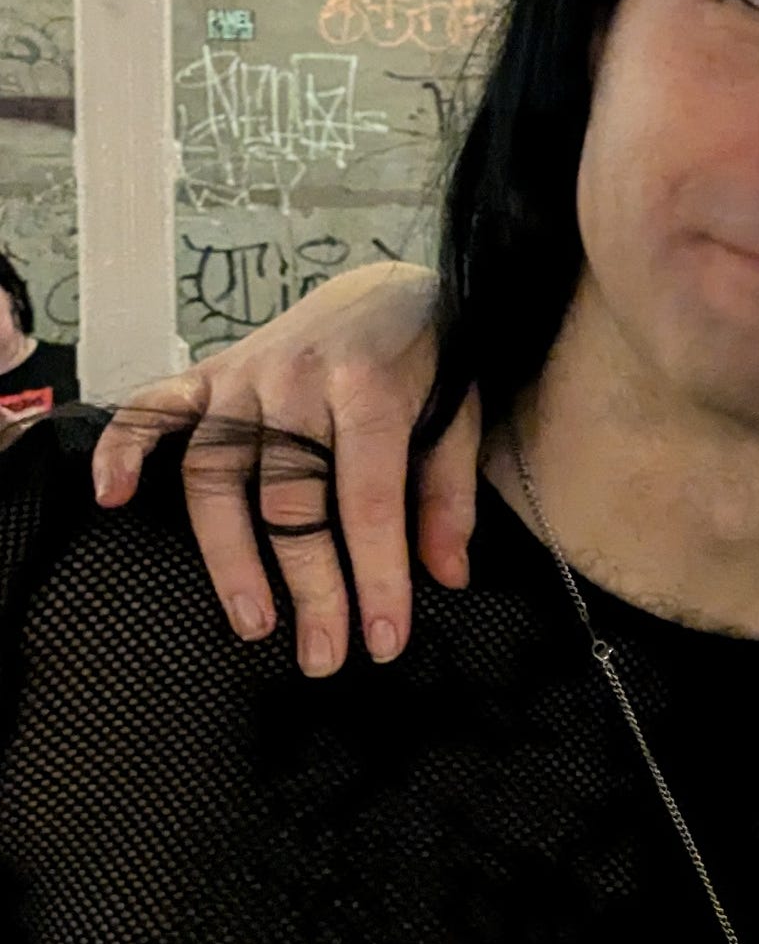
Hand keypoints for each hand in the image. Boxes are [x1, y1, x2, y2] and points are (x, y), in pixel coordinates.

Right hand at [92, 261, 480, 676]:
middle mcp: (300, 380)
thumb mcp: (462, 411)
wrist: (388, 288)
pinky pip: (154, 408)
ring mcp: (246, 374)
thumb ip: (450, 492)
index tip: (382, 640)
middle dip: (309, 585)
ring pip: (217, 473)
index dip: (376, 574)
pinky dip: (123, 448)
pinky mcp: (210, 371)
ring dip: (228, 554)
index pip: (368, 498)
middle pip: (291, 498)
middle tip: (322, 655)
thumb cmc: (430, 359)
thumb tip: (447, 576)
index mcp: (371, 385)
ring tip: (251, 622)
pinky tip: (111, 499)